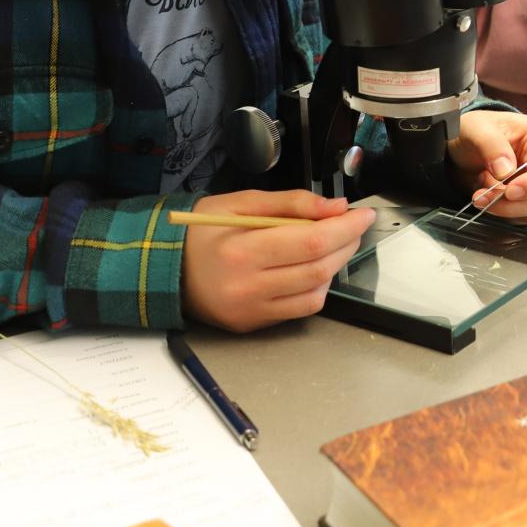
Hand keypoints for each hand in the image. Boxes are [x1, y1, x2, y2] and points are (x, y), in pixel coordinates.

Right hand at [182, 190, 373, 331]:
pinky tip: (311, 268)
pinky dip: (316, 287)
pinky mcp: (252, 323)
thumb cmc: (201, 230)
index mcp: (242, 250)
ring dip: (335, 267)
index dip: (346, 228)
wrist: (163, 267)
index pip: (312, 242)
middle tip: (353, 225)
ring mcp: (250, 310)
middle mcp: (247, 286)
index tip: (363, 214)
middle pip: (319, 268)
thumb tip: (337, 207)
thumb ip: (292, 203)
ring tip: (333, 244)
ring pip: (315, 293)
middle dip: (346, 244)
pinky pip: (299, 309)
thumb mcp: (241, 202)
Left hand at [449, 111, 526, 223]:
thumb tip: (506, 171)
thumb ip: (491, 144)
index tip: (512, 189)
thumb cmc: (479, 130)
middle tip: (488, 194)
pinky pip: (522, 217)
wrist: (465, 148)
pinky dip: (501, 212)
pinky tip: (485, 197)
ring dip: (505, 208)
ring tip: (481, 191)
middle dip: (516, 202)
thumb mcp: (477, 127)